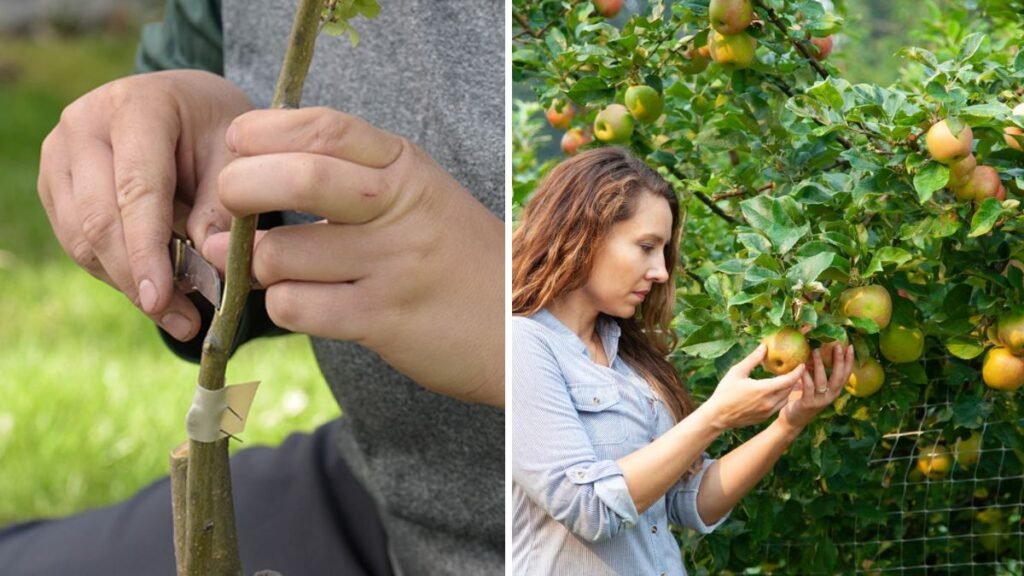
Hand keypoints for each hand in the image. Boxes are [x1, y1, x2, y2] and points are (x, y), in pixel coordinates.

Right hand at [37, 70, 253, 339]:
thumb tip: (211, 269)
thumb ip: (222, 208)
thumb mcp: (235, 158)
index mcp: (135, 107)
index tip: (160, 298)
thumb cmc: (215, 130)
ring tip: (179, 313)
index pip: (136, 190)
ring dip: (128, 284)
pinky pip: (78, 244)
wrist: (186, 105)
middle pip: (99, 220)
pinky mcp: (54, 185)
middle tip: (184, 321)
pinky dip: (117, 272)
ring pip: (81, 239)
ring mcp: (59, 155)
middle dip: (137, 279)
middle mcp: (84, 125)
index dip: (147, 250)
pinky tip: (156, 286)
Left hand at [203, 107, 503, 405]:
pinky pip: (296, 308)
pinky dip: (283, 305)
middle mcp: (400, 210)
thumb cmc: (454, 256)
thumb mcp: (418, 196)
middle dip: (239, 187)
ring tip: (271, 265)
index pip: (325, 128)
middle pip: (297, 179)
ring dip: (256, 263)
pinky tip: (303, 301)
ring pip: (281, 255)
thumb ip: (350, 177)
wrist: (517, 327)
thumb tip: (254, 169)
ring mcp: (392, 266)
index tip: (237, 142)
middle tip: (229, 202)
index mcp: (406, 168)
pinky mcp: (382, 320)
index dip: (265, 131)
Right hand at [703, 344, 805, 430]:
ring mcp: (768, 411)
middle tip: (795, 369)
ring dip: (788, 389)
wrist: (718, 416)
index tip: (802, 363)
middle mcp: (769, 402)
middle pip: (789, 388)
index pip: (788, 379)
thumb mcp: (737, 372)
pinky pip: (778, 406)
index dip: (798, 371)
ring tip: (787, 380)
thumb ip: (753, 359)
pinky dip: (781, 397)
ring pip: (785, 398)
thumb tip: (764, 346)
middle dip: (794, 379)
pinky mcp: (764, 417)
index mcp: (764, 389)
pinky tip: (775, 392)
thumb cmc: (725, 392)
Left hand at [778, 344, 854, 430]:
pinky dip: (806, 376)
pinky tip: (802, 366)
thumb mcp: (814, 384)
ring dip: (820, 365)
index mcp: (834, 390)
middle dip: (839, 361)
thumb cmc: (803, 398)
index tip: (849, 346)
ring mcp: (820, 400)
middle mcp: (830, 396)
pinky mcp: (808, 403)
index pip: (846, 374)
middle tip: (838, 346)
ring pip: (823, 381)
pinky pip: (808, 387)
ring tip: (815, 350)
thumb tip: (817, 350)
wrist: (793, 419)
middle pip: (838, 377)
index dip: (849, 361)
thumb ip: (817, 372)